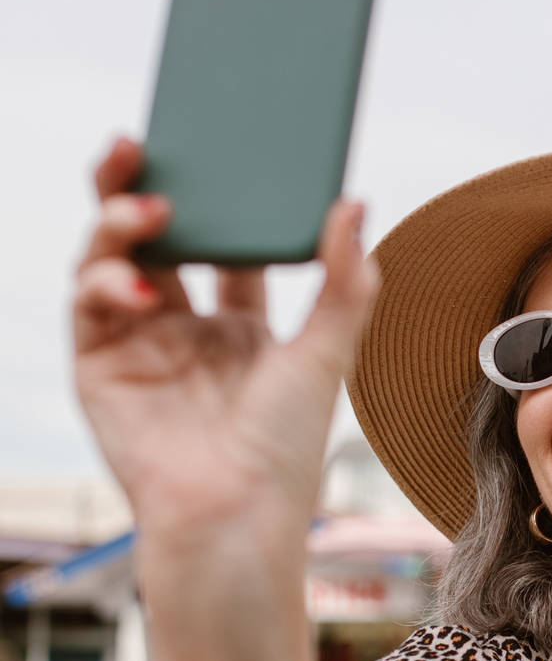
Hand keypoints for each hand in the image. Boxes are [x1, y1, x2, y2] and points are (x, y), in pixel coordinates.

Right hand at [71, 137, 379, 554]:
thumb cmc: (283, 452)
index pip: (221, 242)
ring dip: (118, 222)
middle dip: (139, 184)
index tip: (220, 149)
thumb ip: (343, 280)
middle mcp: (183, 329)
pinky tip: (135, 281)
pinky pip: (87, 303)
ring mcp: (137, 345)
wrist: (233, 517)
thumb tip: (355, 202)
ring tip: (148, 209)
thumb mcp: (324, 354)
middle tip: (140, 143)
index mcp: (239, 326)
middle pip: (153, 237)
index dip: (217, 196)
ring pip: (111, 257)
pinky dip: (105, 280)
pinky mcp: (98, 367)